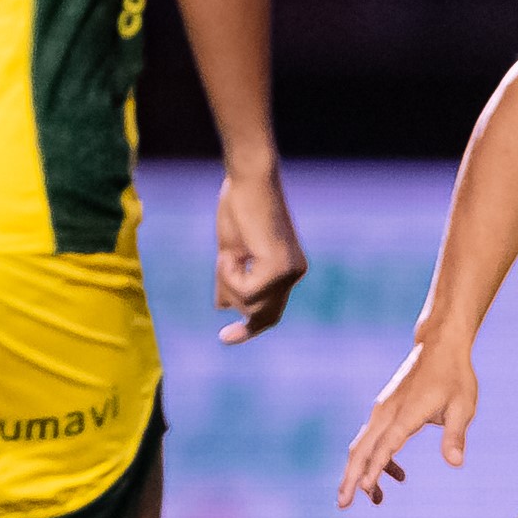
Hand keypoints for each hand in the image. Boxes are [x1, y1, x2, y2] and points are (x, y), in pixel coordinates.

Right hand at [214, 166, 305, 344]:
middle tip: (224, 293)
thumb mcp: (231, 252)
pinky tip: (231, 252)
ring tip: (228, 252)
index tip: (225, 338)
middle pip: (262, 315)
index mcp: (288, 269)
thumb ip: (230, 280)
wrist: (248, 178)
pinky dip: (230, 276)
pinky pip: (246, 292)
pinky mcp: (279, 268)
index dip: (249, 329)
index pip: (271, 311)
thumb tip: (222, 307)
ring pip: (250, 305)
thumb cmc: (238, 207)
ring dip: (229, 283)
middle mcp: (295, 273)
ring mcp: (290, 272)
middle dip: (235, 304)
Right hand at [338, 337, 477, 506]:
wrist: (439, 347)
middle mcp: (387, 412)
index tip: (365, 488)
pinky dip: (377, 459)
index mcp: (406, 413)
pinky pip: (374, 438)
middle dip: (351, 478)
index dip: (376, 468)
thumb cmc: (454, 377)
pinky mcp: (385, 410)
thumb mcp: (462, 407)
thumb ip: (455, 436)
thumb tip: (455, 463)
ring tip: (374, 499)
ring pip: (363, 445)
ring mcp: (383, 410)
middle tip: (343, 505)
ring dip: (362, 472)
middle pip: (362, 449)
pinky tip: (397, 475)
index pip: (386, 445)